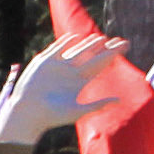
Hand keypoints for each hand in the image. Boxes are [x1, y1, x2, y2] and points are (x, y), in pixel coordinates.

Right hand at [0, 31, 122, 148]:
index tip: (125, 48)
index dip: (112, 56)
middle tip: (122, 40)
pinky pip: (57, 49)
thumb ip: (98, 104)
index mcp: (79, 82)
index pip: (100, 65)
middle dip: (106, 48)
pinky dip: (65, 42)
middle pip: (92, 56)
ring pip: (77, 51)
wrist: (28, 112)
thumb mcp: (78, 110)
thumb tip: (119, 101)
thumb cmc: (52, 116)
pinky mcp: (45, 62)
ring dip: (89, 44)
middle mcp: (71, 73)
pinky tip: (74, 37)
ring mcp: (58, 66)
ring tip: (102, 38)